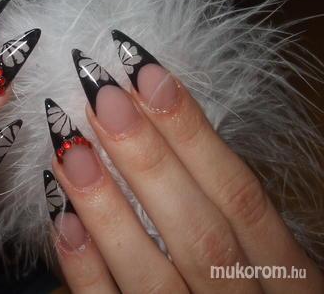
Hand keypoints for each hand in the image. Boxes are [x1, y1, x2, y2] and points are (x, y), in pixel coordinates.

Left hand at [44, 30, 323, 292]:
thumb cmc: (251, 293)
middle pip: (198, 228)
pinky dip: (86, 268)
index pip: (238, 192)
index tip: (145, 70)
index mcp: (284, 273)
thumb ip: (221, 205)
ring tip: (68, 144)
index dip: (191, 130)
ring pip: (154, 273)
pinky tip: (58, 218)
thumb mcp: (260, 254)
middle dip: (147, 156)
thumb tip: (158, 122)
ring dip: (106, 205)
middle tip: (100, 93)